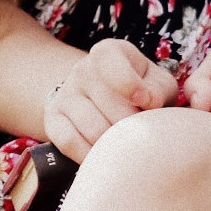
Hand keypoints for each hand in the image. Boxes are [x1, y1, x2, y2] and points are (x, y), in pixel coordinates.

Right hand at [43, 37, 177, 158]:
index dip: (130, 85)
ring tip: (128, 147)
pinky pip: (70, 143)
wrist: (103, 98)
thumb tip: (151, 101)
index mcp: (108, 53)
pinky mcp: (53, 120)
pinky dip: (91, 156)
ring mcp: (64, 95)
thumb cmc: (139, 90)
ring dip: (115, 145)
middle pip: (109, 106)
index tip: (148, 103)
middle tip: (143, 135)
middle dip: (132, 126)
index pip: (109, 62)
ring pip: (93, 129)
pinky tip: (105, 157)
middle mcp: (81, 70)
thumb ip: (158, 88)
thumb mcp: (155, 82)